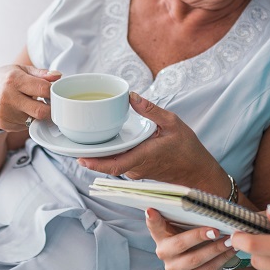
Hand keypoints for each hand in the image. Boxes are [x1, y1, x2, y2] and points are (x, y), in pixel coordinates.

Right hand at [0, 65, 60, 131]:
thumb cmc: (7, 79)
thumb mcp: (22, 70)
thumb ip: (42, 73)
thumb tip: (58, 76)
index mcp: (14, 80)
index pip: (43, 89)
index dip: (53, 92)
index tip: (54, 92)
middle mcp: (7, 97)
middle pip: (40, 111)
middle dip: (50, 109)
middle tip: (49, 103)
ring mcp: (4, 113)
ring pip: (34, 120)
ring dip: (37, 114)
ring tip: (31, 104)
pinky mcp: (4, 124)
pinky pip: (25, 126)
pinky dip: (28, 120)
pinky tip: (21, 111)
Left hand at [79, 93, 227, 193]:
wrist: (197, 172)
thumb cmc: (188, 149)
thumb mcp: (173, 123)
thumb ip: (151, 110)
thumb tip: (131, 97)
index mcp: (144, 156)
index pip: (115, 165)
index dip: (96, 164)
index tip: (80, 158)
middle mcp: (137, 167)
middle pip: (108, 164)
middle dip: (89, 156)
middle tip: (72, 142)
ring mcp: (136, 171)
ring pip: (112, 164)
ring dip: (98, 155)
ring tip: (83, 139)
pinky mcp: (137, 171)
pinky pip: (119, 163)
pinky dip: (109, 155)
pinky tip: (103, 142)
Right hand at [145, 209, 235, 269]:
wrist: (198, 255)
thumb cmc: (193, 232)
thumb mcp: (188, 222)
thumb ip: (188, 213)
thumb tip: (200, 202)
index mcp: (160, 233)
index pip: (154, 224)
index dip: (152, 218)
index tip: (152, 210)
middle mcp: (162, 252)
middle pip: (180, 244)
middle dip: (200, 236)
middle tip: (217, 231)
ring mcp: (172, 268)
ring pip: (195, 260)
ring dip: (215, 250)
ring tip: (230, 241)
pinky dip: (220, 262)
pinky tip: (229, 252)